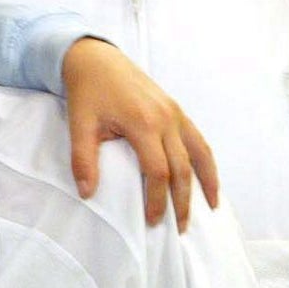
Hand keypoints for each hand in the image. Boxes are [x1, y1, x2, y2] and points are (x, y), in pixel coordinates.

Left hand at [62, 39, 219, 227]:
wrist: (96, 59)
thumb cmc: (87, 92)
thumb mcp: (79, 125)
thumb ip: (83, 159)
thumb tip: (87, 193)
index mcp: (143, 123)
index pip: (158, 171)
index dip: (157, 199)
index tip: (152, 221)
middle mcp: (165, 118)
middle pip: (182, 167)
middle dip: (182, 200)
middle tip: (179, 228)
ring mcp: (174, 113)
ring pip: (199, 153)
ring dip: (205, 183)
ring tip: (208, 209)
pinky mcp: (176, 110)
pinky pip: (198, 140)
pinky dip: (207, 162)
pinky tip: (209, 180)